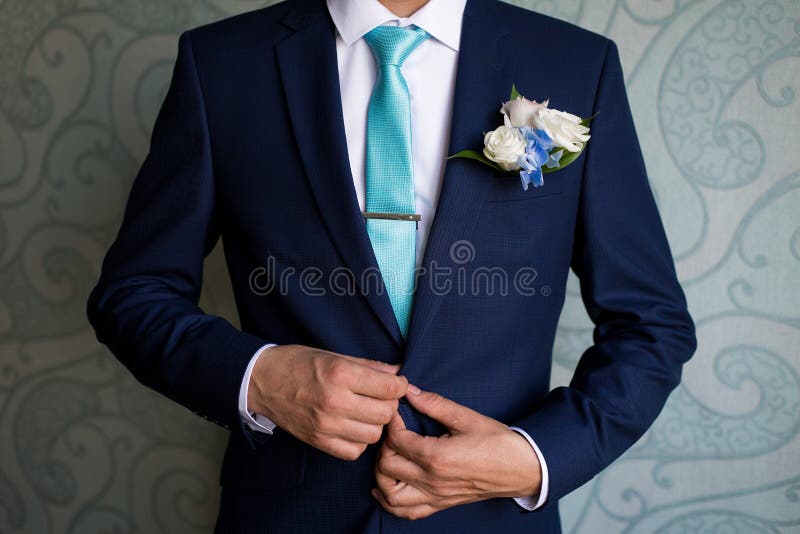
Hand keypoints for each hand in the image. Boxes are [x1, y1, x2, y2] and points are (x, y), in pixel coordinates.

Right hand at [248, 345, 407, 460]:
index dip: (400, 385)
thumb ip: (370, 366)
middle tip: (381, 397)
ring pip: (374, 434)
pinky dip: (359, 441)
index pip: (390, 388)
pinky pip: (354, 451)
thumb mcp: (335, 355)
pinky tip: (353, 427)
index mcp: (340, 374)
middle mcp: (335, 402)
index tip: (397, 383)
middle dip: (390, 404)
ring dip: (376, 423)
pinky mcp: (318, 441)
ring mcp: (326, 425)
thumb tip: (398, 372)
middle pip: (386, 413)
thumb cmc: (299, 363)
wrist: (262, 381)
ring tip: (366, 412)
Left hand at [372, 387, 540, 519]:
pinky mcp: (440, 504)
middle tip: (393, 431)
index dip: (392, 422)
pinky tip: (387, 486)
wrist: (521, 469)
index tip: (397, 411)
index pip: (397, 440)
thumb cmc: (497, 442)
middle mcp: (432, 481)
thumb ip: (435, 404)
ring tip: (389, 456)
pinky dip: (390, 501)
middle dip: (384, 446)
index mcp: (437, 457)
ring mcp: (435, 496)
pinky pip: (406, 512)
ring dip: (381, 475)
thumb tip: (411, 391)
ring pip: (390, 494)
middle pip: (387, 466)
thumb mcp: (467, 417)